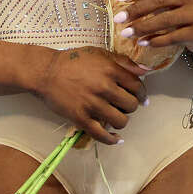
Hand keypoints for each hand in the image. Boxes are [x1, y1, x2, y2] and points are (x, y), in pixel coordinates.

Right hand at [31, 46, 148, 145]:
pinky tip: (115, 139)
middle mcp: (104, 87)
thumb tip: (146, 70)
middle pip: (131, 105)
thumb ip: (124, 61)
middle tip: (124, 105)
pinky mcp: (81, 118)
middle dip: (130, 106)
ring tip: (116, 116)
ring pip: (121, 121)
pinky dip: (111, 139)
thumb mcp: (99, 53)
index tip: (140, 98)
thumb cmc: (73, 60)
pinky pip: (102, 135)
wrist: (45, 72)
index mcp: (111, 70)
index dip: (142, 93)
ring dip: (122, 120)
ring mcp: (92, 104)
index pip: (137, 87)